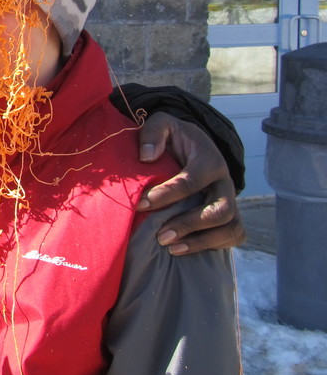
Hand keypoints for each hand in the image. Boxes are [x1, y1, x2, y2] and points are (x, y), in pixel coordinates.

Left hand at [136, 112, 245, 254]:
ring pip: (230, 227)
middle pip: (220, 210)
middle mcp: (225, 183)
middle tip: (161, 236)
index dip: (166, 195)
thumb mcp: (163, 124)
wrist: (194, 146)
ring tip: (171, 248)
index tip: (140, 204)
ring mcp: (230, 200)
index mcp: (210, 160)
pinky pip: (234, 235)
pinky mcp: (231, 215)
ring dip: (201, 241)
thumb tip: (146, 156)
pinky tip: (186, 250)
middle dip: (189, 225)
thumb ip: (154, 133)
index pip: (191, 181)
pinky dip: (214, 246)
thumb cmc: (175, 138)